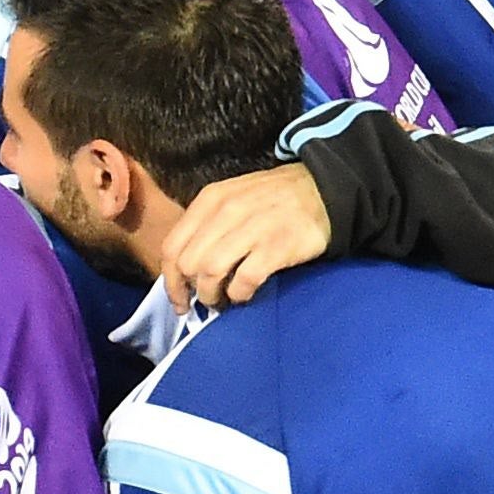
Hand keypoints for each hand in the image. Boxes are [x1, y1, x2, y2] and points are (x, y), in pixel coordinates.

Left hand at [157, 162, 329, 310]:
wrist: (324, 191)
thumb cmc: (272, 201)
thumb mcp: (231, 200)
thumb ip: (206, 227)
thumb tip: (185, 268)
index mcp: (209, 201)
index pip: (172, 247)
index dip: (169, 279)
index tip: (178, 298)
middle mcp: (226, 213)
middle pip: (188, 263)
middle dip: (189, 290)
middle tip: (202, 302)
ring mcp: (252, 229)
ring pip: (210, 272)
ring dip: (211, 295)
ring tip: (222, 301)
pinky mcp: (277, 246)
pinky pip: (244, 279)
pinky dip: (239, 294)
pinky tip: (244, 295)